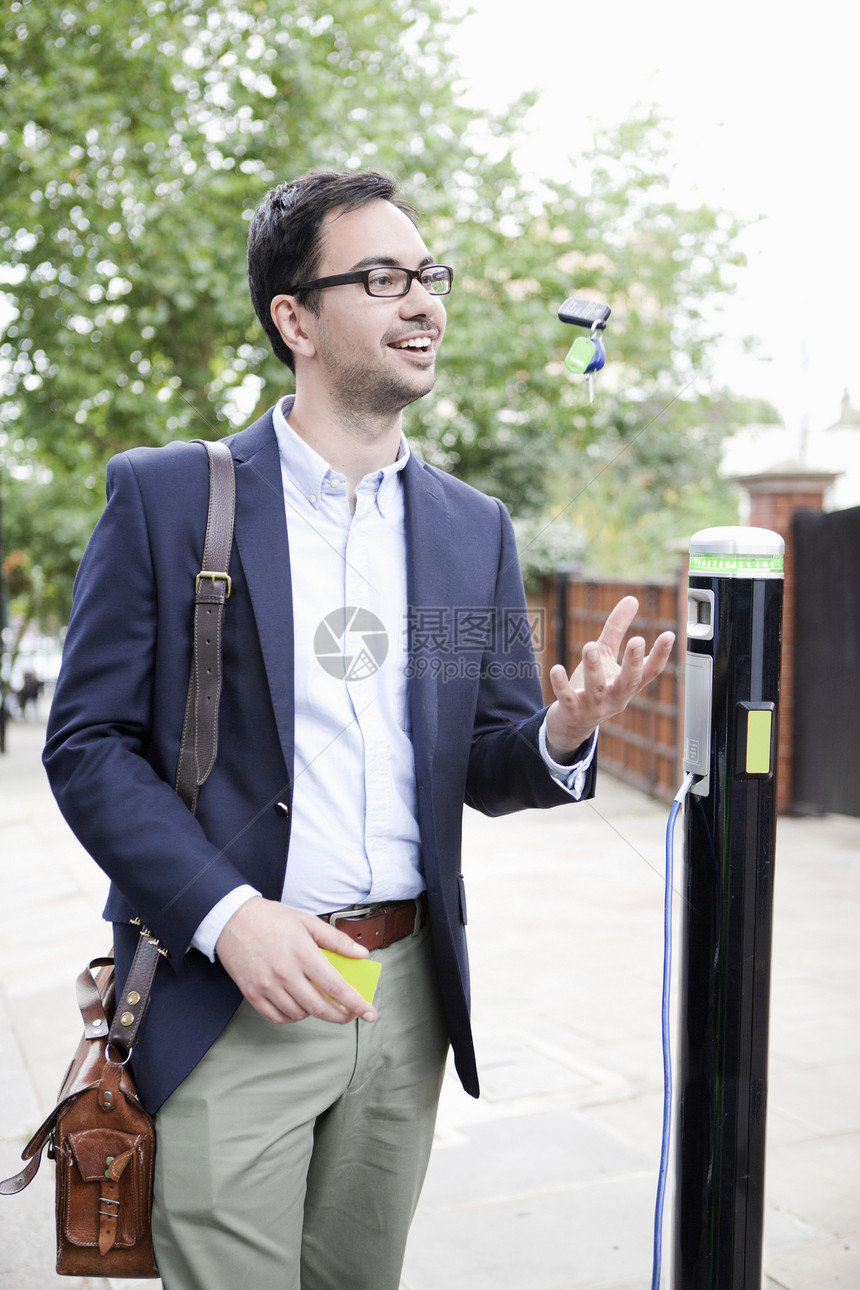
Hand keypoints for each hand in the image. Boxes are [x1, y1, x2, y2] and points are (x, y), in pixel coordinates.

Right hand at [215, 897, 377, 1025]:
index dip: (355, 1003)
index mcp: (302, 953)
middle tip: (349, 1015)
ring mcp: (267, 986)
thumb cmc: (271, 918)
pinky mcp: (252, 994)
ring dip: (315, 1013)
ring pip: (299, 1014)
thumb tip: (361, 954)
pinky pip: (277, 1017)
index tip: (369, 1013)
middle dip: (340, 1016)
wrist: (232, 919)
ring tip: (320, 1001)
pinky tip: (299, 1007)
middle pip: (319, 1007)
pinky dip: (292, 1017)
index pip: (335, 986)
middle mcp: (285, 973)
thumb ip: (336, 940)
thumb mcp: (307, 922)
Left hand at [545, 595, 674, 759]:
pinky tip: (556, 669)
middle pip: (629, 682)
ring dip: (594, 668)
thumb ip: (617, 629)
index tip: (669, 634)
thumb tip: (632, 598)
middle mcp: (616, 697)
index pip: (650, 671)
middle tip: (637, 640)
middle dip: (633, 662)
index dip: (661, 654)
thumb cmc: (594, 685)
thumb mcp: (606, 655)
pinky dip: (561, 685)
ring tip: (590, 646)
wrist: (572, 723)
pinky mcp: (572, 711)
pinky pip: (567, 698)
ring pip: (596, 688)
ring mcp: (595, 706)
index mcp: (628, 684)